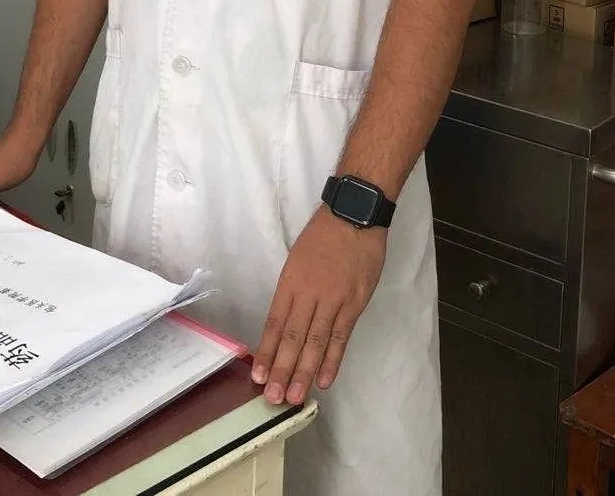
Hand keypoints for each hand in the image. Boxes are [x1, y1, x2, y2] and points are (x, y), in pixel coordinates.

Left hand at [253, 206, 386, 406]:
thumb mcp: (297, 259)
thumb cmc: (323, 235)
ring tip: (294, 397)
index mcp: (291, 282)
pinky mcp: (355, 303)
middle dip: (281, 370)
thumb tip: (284, 325)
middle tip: (273, 399)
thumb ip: (293, 292)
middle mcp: (309, 294)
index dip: (266, 351)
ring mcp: (334, 300)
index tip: (258, 376)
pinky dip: (333, 360)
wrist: (355, 215)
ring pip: (316, 342)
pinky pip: (341, 336)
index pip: (275, 323)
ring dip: (304, 372)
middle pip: (293, 338)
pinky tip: (325, 379)